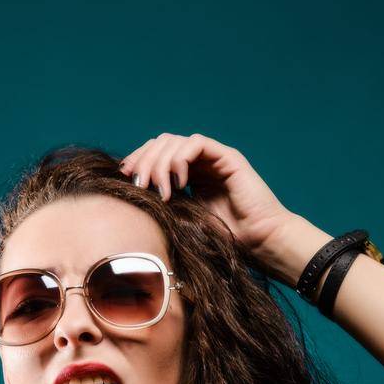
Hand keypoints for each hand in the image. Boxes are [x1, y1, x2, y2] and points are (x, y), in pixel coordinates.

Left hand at [118, 132, 291, 258]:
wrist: (258, 242)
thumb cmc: (225, 240)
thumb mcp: (182, 222)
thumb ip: (162, 206)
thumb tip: (131, 199)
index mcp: (186, 175)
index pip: (154, 154)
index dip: (137, 161)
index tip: (124, 179)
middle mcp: (198, 162)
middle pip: (160, 143)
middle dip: (144, 161)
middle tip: (139, 185)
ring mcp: (212, 157)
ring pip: (174, 141)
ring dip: (160, 163)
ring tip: (161, 191)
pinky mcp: (227, 157)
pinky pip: (196, 143)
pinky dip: (181, 159)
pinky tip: (178, 182)